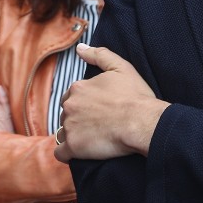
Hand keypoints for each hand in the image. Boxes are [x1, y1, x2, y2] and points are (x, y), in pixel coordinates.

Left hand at [53, 44, 168, 163]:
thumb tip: (80, 49)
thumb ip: (98, 54)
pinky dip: (67, 153)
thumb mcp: (121, 67)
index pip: (71, 96)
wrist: (141, 122)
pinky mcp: (73, 147)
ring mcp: (70, 126)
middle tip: (97, 125)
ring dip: (74, 135)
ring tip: (93, 139)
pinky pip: (60, 153)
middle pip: (66, 114)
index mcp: (78, 88)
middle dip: (77, 119)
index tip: (98, 110)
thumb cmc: (135, 96)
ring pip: (63, 132)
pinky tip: (80, 152)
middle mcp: (70, 105)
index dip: (84, 104)